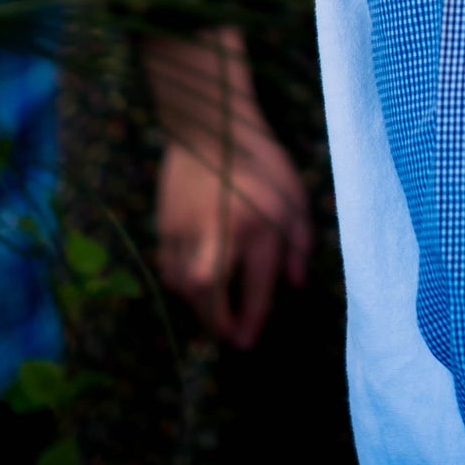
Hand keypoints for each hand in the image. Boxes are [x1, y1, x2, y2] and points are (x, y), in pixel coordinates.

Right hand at [144, 32, 313, 350]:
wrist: (210, 124)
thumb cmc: (260, 159)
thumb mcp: (295, 194)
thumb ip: (299, 242)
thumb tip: (295, 284)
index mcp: (259, 223)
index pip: (256, 286)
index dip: (252, 318)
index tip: (248, 340)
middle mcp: (221, 230)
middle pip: (209, 294)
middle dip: (217, 324)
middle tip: (227, 338)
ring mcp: (188, 228)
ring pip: (185, 285)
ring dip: (198, 308)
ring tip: (213, 316)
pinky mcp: (165, 224)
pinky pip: (169, 268)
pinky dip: (180, 285)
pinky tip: (194, 289)